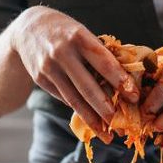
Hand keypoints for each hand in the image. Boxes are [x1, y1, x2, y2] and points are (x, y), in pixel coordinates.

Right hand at [10, 6, 138, 136]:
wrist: (28, 27)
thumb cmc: (65, 30)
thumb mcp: (82, 32)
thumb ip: (98, 52)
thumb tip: (122, 79)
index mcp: (78, 36)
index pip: (104, 62)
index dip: (120, 81)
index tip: (134, 96)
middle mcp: (62, 52)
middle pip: (88, 87)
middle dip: (106, 109)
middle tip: (120, 126)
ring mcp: (49, 67)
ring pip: (74, 99)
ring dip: (91, 119)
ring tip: (105, 134)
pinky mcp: (40, 79)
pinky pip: (64, 97)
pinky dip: (78, 110)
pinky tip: (90, 121)